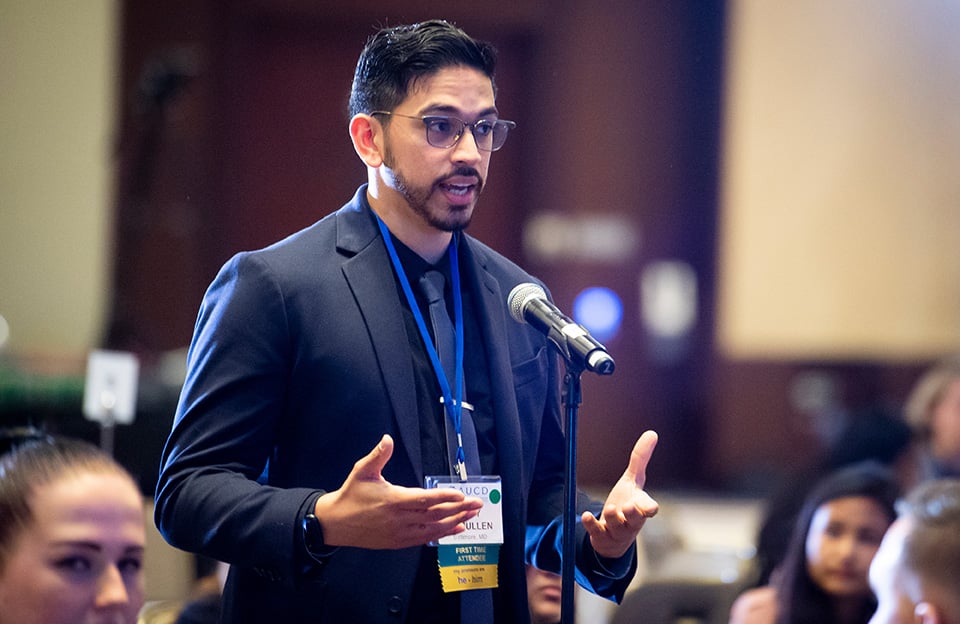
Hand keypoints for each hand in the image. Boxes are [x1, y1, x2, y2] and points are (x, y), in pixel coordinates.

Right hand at [313, 434, 482, 548]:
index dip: (444, 497)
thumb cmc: (351, 495)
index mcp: (392, 500)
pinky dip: (443, 535)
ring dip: (455, 521)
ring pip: (433, 529)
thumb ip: (378, 455)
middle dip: (458, 509)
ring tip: (471, 514)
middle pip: (434, 515)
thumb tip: (387, 439)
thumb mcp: (362, 471)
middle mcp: (399, 519)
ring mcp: (400, 533)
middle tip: (477, 503)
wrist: (336, 523)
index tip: (461, 495)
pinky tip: (456, 529)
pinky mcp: (399, 542)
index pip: (424, 499)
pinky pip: (425, 539)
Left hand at [582, 430, 658, 558]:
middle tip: (628, 507)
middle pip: (636, 520)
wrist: (615, 534)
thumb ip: (641, 458)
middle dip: (633, 514)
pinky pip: (598, 532)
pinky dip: (592, 524)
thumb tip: (652, 433)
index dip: (650, 508)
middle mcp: (632, 521)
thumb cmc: (628, 503)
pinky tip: (586, 515)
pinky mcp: (602, 536)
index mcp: (641, 508)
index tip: (651, 508)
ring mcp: (617, 531)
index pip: (649, 509)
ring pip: (617, 527)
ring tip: (610, 508)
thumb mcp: (633, 480)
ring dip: (613, 518)